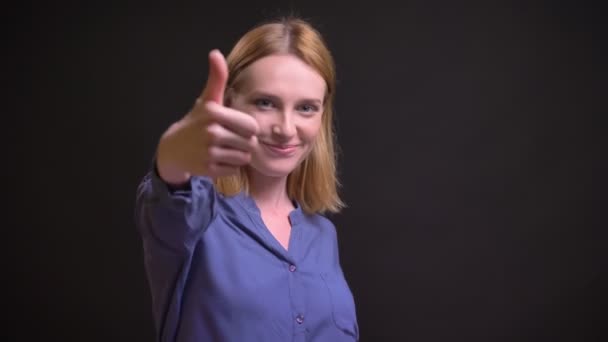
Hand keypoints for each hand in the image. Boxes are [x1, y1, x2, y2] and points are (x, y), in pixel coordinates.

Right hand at [156, 49, 258, 185]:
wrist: (174, 148)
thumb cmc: (197, 121)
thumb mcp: (208, 99)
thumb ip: (217, 78)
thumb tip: (215, 53)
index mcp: (214, 113)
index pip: (252, 126)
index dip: (248, 128)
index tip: (236, 126)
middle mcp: (211, 132)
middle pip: (250, 143)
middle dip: (244, 142)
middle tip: (229, 139)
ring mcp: (209, 152)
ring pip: (244, 157)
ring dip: (238, 155)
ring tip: (224, 148)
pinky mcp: (208, 170)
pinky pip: (234, 170)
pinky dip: (229, 166)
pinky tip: (217, 159)